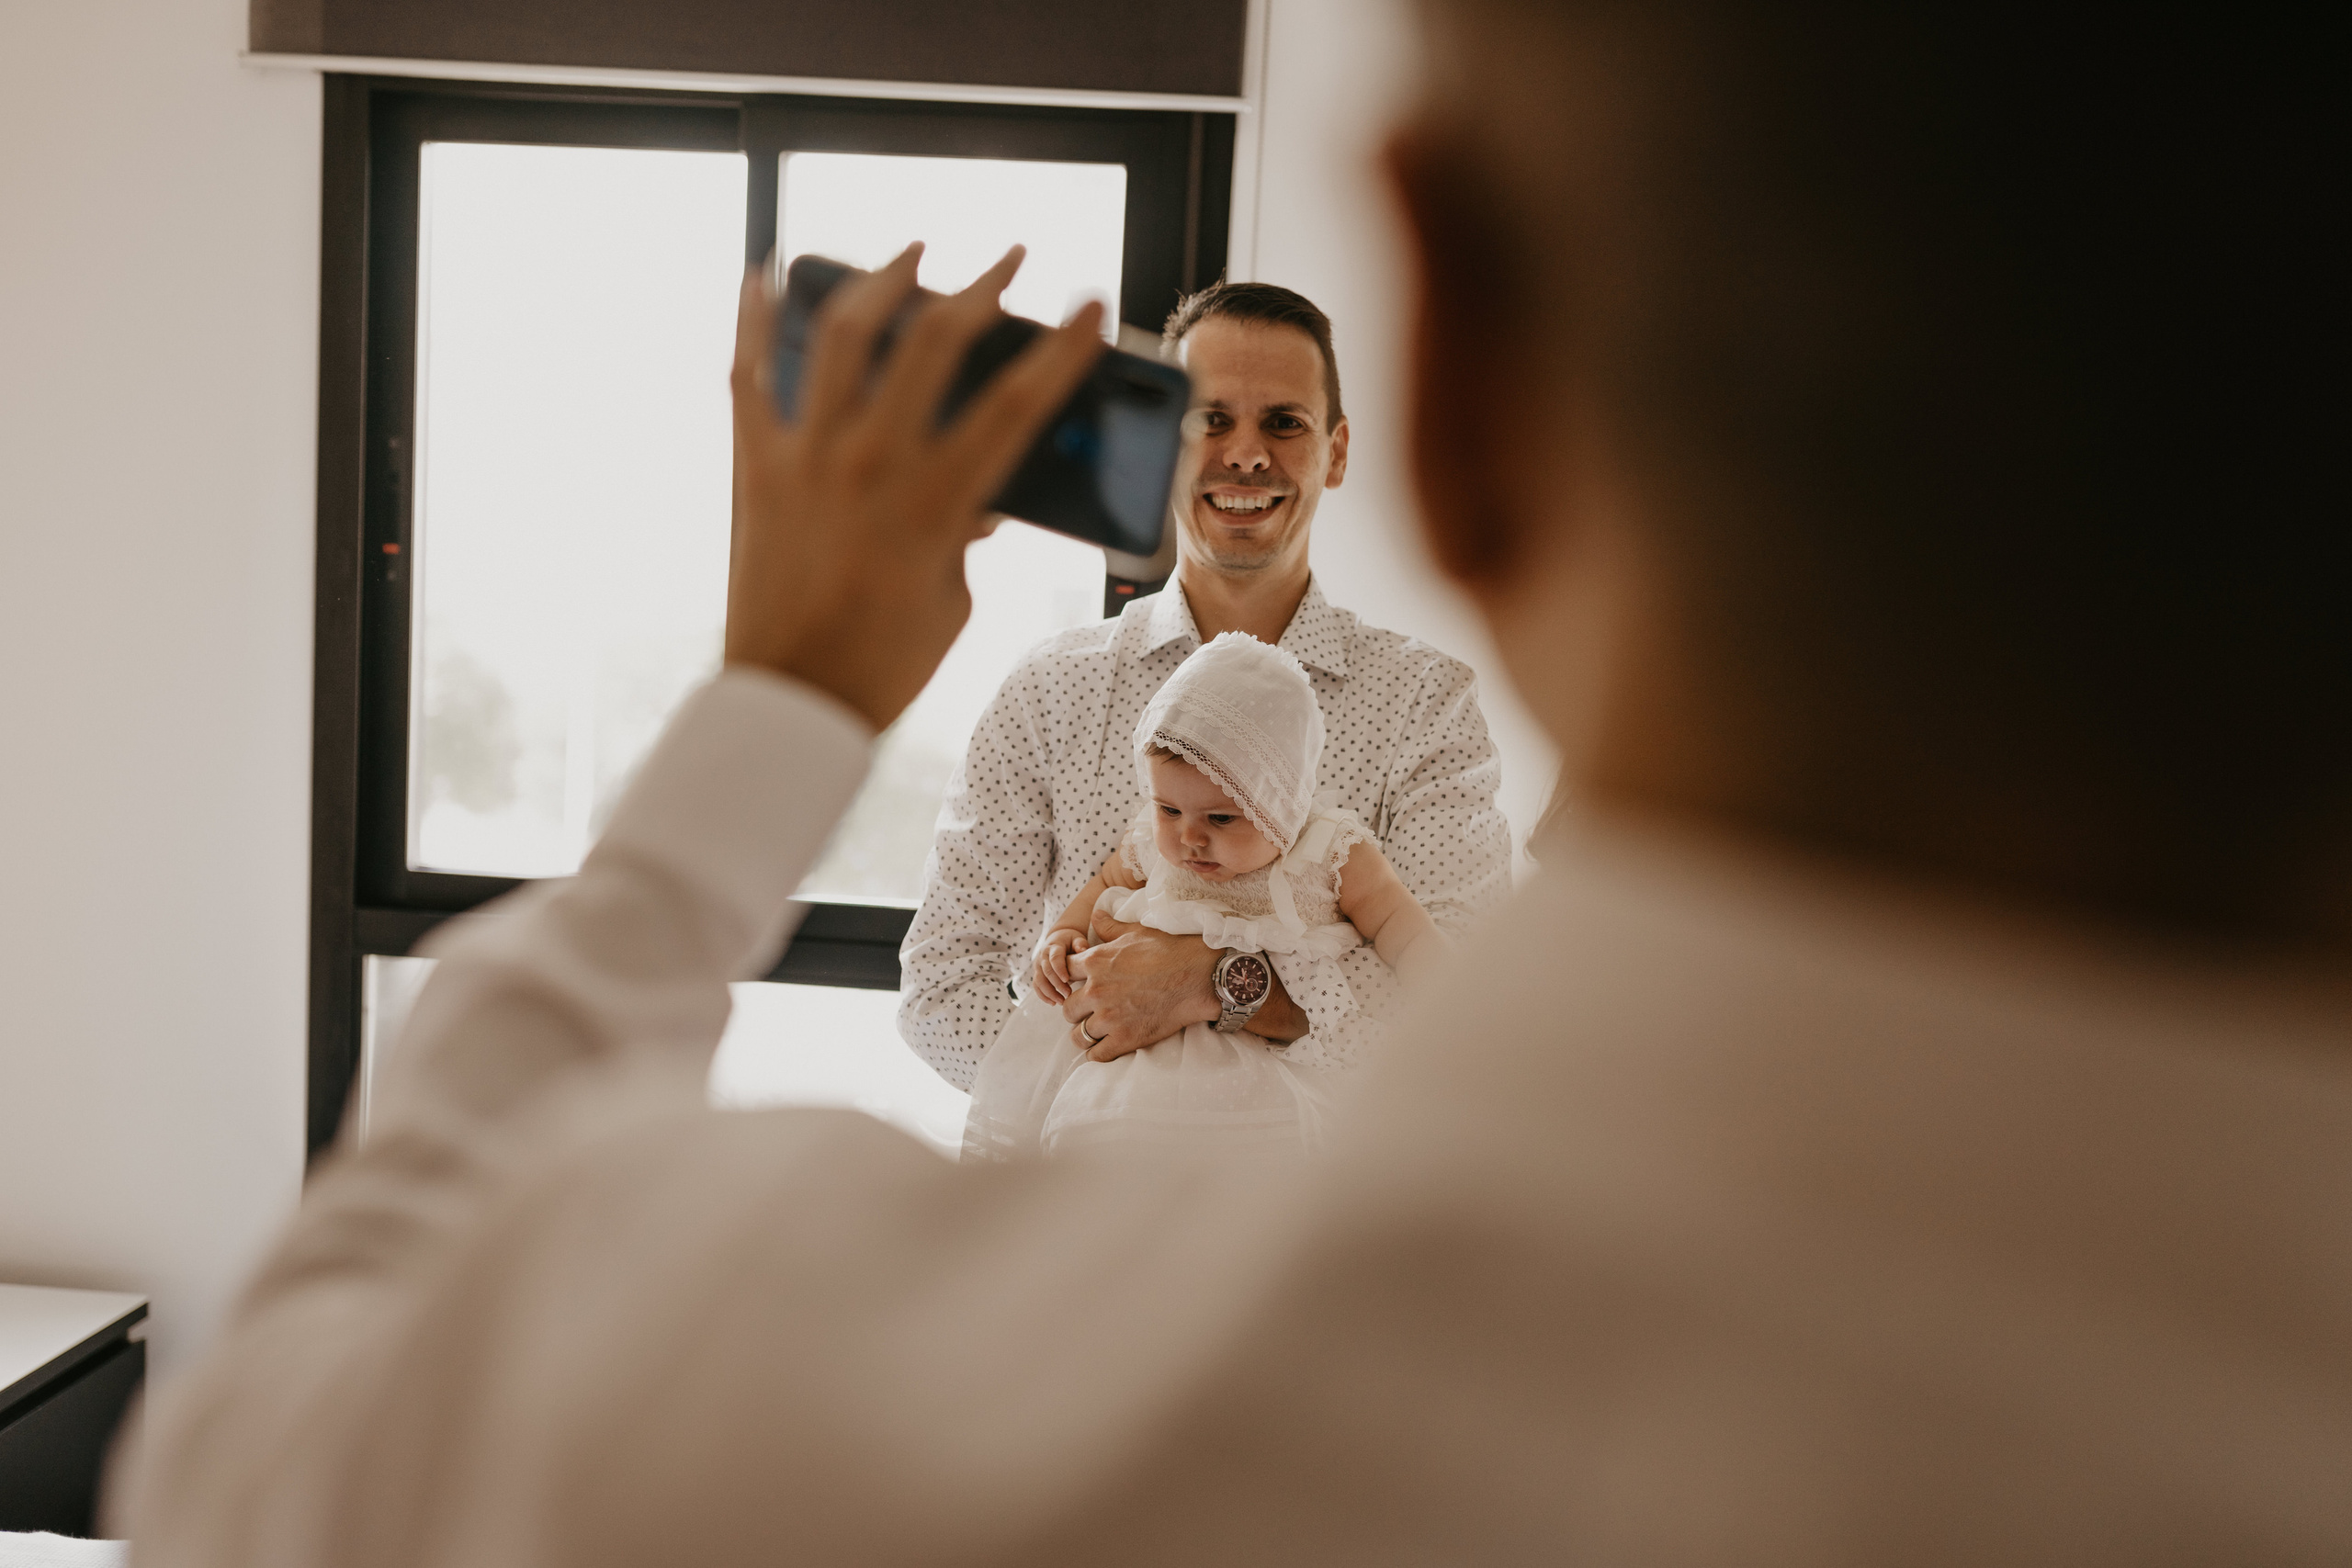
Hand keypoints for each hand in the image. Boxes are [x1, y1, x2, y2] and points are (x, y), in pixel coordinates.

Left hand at [725, 245, 1105, 729]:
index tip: (1086, 306)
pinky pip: (749, 372)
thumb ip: (968, 531)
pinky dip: (756, 319)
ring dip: (883, 277)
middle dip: (982, 286)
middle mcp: (869, 465)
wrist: (789, 703)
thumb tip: (980, 492)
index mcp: (933, 504)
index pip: (1015, 406)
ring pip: (845, 333)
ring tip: (913, 251)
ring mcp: (806, 458)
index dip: (1061, 351)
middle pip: (934, 343)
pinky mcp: (755, 466)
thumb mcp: (952, 599)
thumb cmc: (883, 663)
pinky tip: (763, 273)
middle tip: (1009, 258)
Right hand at [1032, 927, 1088, 1004]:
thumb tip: (1082, 950)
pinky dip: (1043, 995)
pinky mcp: (1037, 973)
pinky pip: (1036, 986)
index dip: (1059, 969)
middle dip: (1056, 985)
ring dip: (1049, 993)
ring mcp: (1038, 965)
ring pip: (1039, 981)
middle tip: (1068, 994)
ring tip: (1062, 1002)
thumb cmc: (1070, 940)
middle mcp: (1043, 956)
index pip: (1054, 959)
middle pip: (1046, 972)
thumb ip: (1080, 944)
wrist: (1058, 939)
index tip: (1067, 980)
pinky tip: (1053, 1003)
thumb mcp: (1076, 938)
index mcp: (1053, 947)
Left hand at [1060, 907, 1220, 1060]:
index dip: (1070, 980)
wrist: (1199, 976)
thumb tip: (1095, 915)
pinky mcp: (1125, 1039)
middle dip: (1077, 1010)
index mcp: (1095, 963)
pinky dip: (1098, 1052)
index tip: (1081, 984)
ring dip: (1086, 1034)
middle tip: (1090, 1011)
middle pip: (1067, 1009)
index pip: (1064, 974)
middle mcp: (1096, 991)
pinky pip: (1096, 1055)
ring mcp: (1109, 1018)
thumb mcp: (1136, 931)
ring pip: (1078, 1035)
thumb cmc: (1170, 949)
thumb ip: (1109, 927)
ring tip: (1097, 1031)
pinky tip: (1106, 1045)